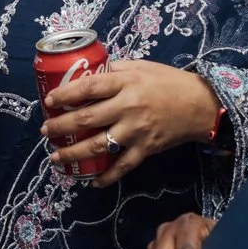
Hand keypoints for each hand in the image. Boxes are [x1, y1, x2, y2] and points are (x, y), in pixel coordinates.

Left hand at [41, 61, 221, 187]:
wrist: (201, 105)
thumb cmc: (169, 82)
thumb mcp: (141, 67)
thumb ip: (115, 72)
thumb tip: (88, 74)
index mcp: (126, 83)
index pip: (89, 88)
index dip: (66, 95)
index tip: (49, 101)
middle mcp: (129, 107)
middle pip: (87, 119)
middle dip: (61, 127)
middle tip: (46, 131)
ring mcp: (137, 130)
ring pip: (99, 145)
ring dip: (73, 153)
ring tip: (56, 158)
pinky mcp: (146, 148)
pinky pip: (123, 166)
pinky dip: (107, 176)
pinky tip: (92, 181)